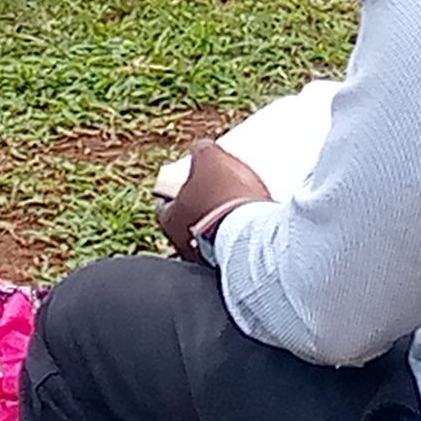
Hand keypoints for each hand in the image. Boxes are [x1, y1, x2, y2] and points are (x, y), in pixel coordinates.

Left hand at [159, 138, 271, 260]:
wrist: (250, 240)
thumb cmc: (223, 198)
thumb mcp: (210, 159)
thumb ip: (202, 151)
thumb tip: (200, 148)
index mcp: (168, 218)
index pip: (166, 203)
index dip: (180, 190)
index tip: (195, 182)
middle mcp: (180, 244)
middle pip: (188, 222)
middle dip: (202, 211)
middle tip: (221, 196)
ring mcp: (203, 261)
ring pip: (209, 241)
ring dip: (221, 229)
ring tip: (242, 214)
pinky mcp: (227, 272)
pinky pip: (231, 254)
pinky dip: (238, 244)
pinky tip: (254, 232)